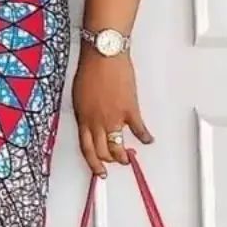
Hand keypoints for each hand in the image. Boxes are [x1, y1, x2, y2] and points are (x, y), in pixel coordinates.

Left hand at [72, 51, 152, 177]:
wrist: (103, 56)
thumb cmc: (91, 69)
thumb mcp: (79, 96)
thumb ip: (85, 113)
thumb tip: (90, 122)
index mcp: (83, 119)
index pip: (86, 149)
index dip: (93, 163)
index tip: (98, 170)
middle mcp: (97, 122)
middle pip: (102, 152)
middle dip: (109, 161)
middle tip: (115, 163)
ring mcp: (114, 118)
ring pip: (118, 148)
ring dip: (124, 156)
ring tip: (129, 157)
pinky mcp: (130, 111)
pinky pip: (139, 130)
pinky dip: (145, 137)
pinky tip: (147, 139)